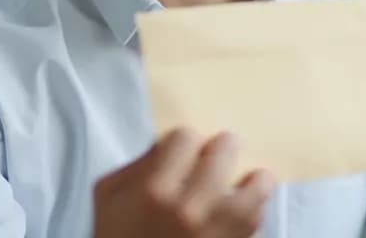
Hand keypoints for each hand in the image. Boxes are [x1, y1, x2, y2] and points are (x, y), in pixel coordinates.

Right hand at [92, 129, 273, 237]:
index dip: (184, 140)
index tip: (184, 148)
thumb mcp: (109, 195)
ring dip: (255, 182)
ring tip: (252, 180)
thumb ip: (138, 165)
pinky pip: (255, 226)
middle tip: (223, 150)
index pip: (186, 138)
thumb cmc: (115, 237)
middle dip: (223, 148)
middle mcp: (189, 210)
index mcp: (154, 191)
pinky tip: (243, 212)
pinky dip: (253, 215)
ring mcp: (214, 234)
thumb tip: (169, 145)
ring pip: (256, 192)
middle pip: (225, 152)